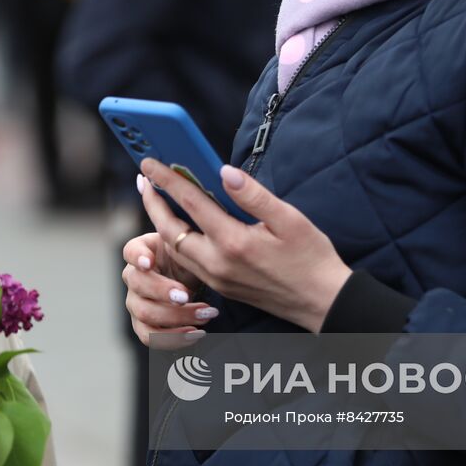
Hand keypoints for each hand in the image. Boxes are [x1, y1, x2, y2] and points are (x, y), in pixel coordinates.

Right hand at [121, 230, 214, 349]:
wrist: (193, 279)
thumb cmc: (189, 256)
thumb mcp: (188, 241)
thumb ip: (187, 235)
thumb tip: (195, 227)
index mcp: (142, 251)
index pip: (131, 251)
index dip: (137, 257)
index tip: (149, 262)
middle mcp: (133, 277)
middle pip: (138, 285)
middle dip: (163, 291)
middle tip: (188, 295)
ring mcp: (135, 302)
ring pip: (145, 313)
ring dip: (176, 317)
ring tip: (206, 314)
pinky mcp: (143, 325)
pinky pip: (150, 337)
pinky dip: (174, 338)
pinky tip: (197, 333)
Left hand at [138, 159, 351, 333]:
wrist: (322, 302)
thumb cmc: (311, 258)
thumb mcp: (289, 219)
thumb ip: (253, 195)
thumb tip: (225, 172)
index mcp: (234, 242)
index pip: (191, 203)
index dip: (167, 180)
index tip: (151, 163)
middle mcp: (218, 263)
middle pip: (170, 230)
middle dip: (153, 203)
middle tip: (143, 179)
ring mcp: (217, 279)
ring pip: (175, 249)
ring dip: (161, 223)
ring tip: (155, 198)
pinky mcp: (221, 287)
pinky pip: (187, 263)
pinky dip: (175, 241)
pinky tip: (179, 226)